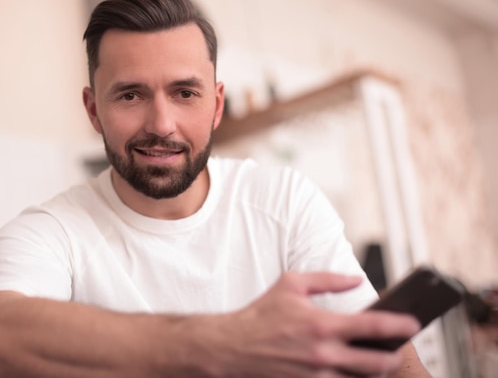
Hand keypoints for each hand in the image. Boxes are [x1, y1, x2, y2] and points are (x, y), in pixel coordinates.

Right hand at [214, 271, 419, 377]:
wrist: (233, 345)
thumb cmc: (261, 313)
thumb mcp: (292, 284)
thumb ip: (328, 279)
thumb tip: (356, 280)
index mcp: (322, 324)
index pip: (373, 326)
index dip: (399, 325)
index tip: (414, 323)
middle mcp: (324, 353)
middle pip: (377, 363)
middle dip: (393, 357)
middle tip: (396, 348)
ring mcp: (316, 374)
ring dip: (374, 372)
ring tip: (377, 360)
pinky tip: (352, 369)